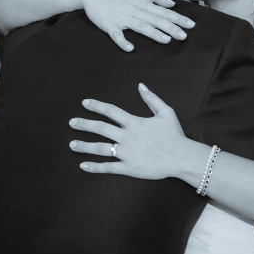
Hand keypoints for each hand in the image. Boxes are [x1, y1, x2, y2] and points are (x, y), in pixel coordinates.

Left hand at [68, 83, 190, 178]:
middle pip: (101, 128)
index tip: (84, 103)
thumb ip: (152, 98)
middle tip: (72, 122)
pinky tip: (83, 165)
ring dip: (84, 146)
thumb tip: (140, 85)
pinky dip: (95, 167)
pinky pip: (108, 167)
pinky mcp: (129, 168)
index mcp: (134, 122)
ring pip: (100, 148)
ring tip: (72, 144)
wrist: (181, 157)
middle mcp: (127, 137)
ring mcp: (126, 153)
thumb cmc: (174, 135)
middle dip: (84, 124)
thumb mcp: (166, 112)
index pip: (111, 111)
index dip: (97, 106)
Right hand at [79, 0, 194, 51]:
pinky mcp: (110, 25)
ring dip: (154, 34)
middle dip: (171, 28)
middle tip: (184, 36)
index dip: (178, 18)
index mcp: (143, 3)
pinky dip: (123, 42)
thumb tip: (172, 4)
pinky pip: (117, 35)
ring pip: (141, 27)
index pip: (164, 12)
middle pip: (156, 20)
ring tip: (166, 40)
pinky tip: (130, 48)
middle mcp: (135, 11)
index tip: (191, 25)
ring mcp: (123, 18)